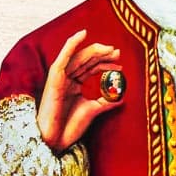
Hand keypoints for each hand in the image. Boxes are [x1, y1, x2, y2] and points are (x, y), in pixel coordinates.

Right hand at [36, 29, 123, 150]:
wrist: (55, 140)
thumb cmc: (70, 127)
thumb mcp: (93, 110)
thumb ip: (106, 101)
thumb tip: (121, 96)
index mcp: (74, 84)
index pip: (91, 68)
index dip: (106, 64)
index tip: (120, 64)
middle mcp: (66, 78)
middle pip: (86, 60)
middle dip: (102, 55)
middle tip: (117, 52)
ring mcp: (60, 77)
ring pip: (78, 57)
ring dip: (94, 51)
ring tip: (110, 49)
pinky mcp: (54, 78)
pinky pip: (63, 58)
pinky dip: (71, 44)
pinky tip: (82, 34)